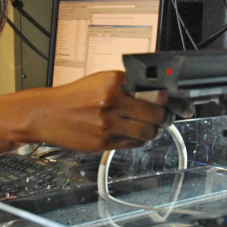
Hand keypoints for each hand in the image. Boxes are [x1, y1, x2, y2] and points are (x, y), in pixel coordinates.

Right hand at [0, 71, 192, 156]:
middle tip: (167, 118)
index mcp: (113, 82)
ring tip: (150, 128)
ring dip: (153, 132)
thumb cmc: (74, 97)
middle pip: (156, 114)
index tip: (180, 104)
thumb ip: (127, 87)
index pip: (155, 91)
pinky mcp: (103, 142)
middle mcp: (112, 101)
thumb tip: (157, 96)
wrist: (46, 114)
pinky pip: (132, 145)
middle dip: (165, 118)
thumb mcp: (100, 82)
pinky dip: (138, 141)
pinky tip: (134, 136)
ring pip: (147, 133)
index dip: (171, 100)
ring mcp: (108, 124)